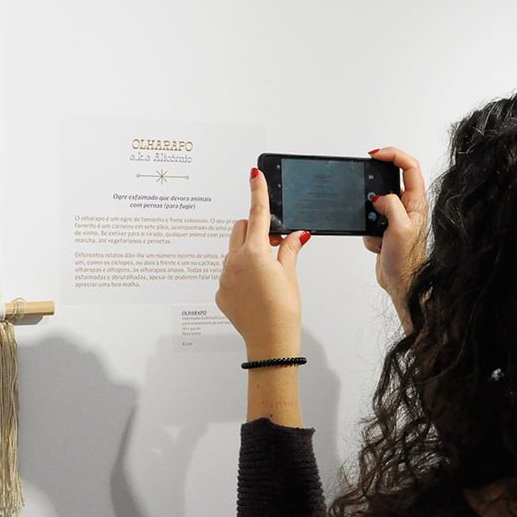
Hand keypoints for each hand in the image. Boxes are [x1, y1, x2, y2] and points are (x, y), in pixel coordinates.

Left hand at [216, 168, 309, 359]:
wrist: (270, 342)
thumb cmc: (283, 310)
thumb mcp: (289, 275)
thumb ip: (288, 249)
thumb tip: (296, 234)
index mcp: (254, 252)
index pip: (257, 213)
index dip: (258, 191)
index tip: (255, 174)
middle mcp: (234, 261)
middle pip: (240, 229)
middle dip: (254, 229)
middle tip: (272, 244)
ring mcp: (224, 277)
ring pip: (232, 251)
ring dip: (246, 252)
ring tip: (265, 274)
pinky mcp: (220, 292)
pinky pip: (228, 272)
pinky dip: (240, 274)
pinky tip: (255, 290)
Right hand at [364, 147, 427, 328]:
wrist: (401, 283)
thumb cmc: (407, 261)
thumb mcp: (400, 229)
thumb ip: (391, 206)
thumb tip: (379, 197)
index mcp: (417, 202)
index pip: (409, 166)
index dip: (393, 154)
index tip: (374, 155)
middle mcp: (409, 206)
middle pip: (390, 180)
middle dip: (375, 189)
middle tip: (369, 198)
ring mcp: (397, 216)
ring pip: (376, 202)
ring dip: (370, 216)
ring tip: (377, 231)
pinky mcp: (386, 227)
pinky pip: (370, 220)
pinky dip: (368, 231)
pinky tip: (377, 243)